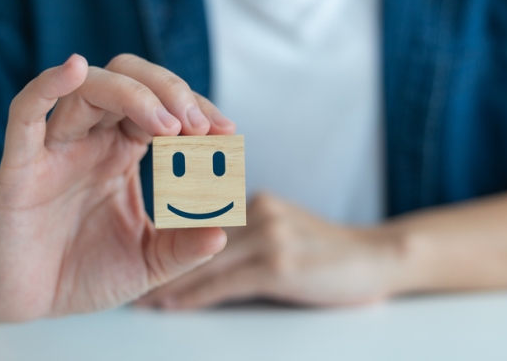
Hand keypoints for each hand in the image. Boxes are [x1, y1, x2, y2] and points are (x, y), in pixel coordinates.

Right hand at [0, 54, 235, 321]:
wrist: (31, 303)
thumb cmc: (86, 274)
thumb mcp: (148, 262)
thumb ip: (184, 247)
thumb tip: (222, 233)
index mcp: (122, 154)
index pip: (162, 108)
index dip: (196, 109)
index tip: (227, 132)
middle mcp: (92, 141)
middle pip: (129, 82)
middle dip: (170, 92)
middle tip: (202, 125)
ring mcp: (56, 149)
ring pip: (90, 89)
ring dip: (134, 94)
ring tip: (169, 125)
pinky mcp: (21, 166)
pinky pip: (26, 111)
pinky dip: (48, 84)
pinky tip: (74, 69)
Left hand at [136, 193, 404, 309]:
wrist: (377, 257)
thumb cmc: (327, 250)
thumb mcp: (286, 230)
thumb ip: (248, 235)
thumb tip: (206, 255)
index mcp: (258, 201)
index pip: (202, 218)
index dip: (169, 236)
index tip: (138, 248)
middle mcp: (260, 211)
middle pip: (197, 238)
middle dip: (162, 261)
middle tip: (129, 277)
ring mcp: (271, 235)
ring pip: (205, 260)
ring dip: (170, 282)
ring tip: (143, 299)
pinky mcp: (280, 264)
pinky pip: (225, 282)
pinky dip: (195, 295)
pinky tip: (173, 304)